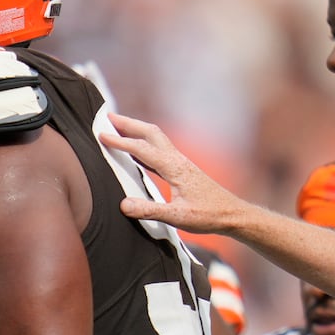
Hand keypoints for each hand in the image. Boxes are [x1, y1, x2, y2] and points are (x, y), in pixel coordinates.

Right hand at [98, 112, 255, 236]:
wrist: (232, 214)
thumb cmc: (208, 215)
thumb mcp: (177, 217)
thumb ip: (149, 211)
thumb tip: (123, 205)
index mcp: (174, 167)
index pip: (142, 149)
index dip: (120, 142)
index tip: (101, 135)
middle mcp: (177, 160)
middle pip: (150, 133)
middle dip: (128, 123)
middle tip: (107, 117)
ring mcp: (181, 162)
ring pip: (156, 138)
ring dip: (136, 130)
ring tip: (118, 127)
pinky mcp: (182, 169)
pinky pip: (159, 149)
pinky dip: (144, 144)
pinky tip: (136, 152)